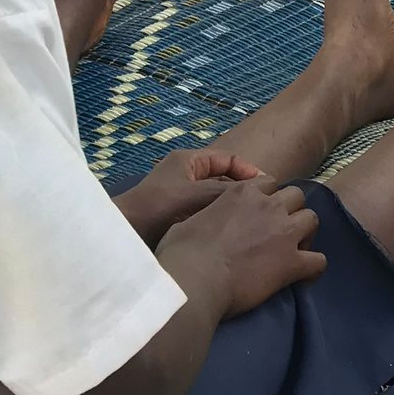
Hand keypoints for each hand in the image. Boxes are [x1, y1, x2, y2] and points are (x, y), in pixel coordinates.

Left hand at [115, 147, 263, 245]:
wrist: (124, 235)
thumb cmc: (157, 208)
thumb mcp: (196, 195)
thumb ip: (227, 191)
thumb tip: (260, 192)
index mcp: (189, 160)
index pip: (229, 159)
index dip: (250, 171)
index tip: (269, 187)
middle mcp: (186, 174)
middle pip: (224, 178)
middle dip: (244, 190)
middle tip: (264, 205)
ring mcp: (182, 195)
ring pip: (216, 197)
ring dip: (231, 207)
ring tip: (252, 219)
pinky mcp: (179, 215)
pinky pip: (207, 212)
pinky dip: (219, 218)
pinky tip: (232, 231)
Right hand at [156, 173, 324, 315]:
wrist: (194, 279)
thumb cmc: (182, 251)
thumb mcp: (189, 221)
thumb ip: (207, 217)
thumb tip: (203, 227)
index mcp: (242, 193)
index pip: (269, 184)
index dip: (268, 199)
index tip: (261, 213)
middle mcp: (269, 206)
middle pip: (296, 196)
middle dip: (291, 210)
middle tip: (279, 230)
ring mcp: (284, 233)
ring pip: (312, 219)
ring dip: (305, 233)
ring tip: (294, 249)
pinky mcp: (292, 262)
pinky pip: (319, 261)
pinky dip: (313, 268)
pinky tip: (303, 277)